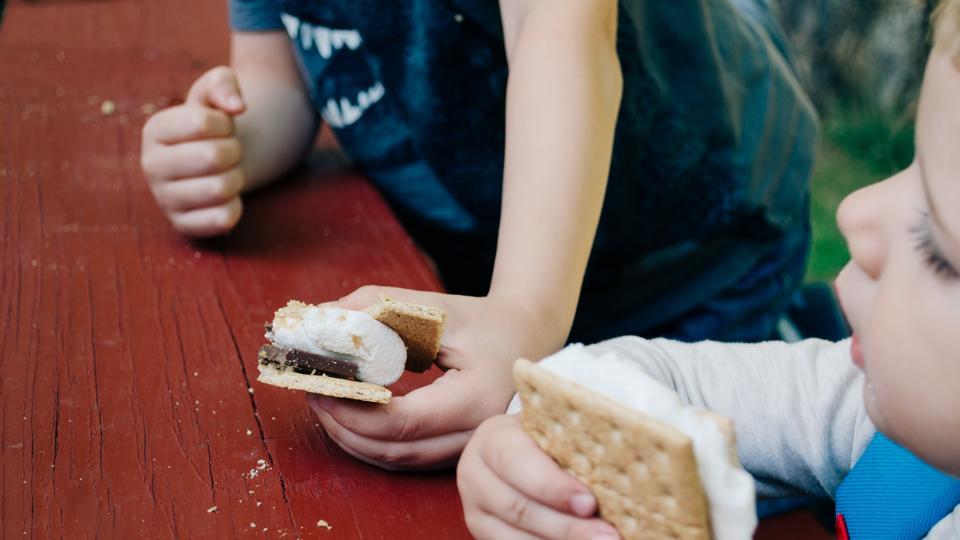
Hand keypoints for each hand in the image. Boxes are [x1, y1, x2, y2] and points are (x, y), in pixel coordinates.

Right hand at [141, 66, 245, 236]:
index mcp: (154, 130)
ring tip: (227, 172)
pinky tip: (225, 197)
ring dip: (236, 178)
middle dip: (235, 151)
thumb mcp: (215, 91)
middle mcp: (150, 165)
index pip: (201, 123)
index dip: (226, 123)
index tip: (223, 126)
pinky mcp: (182, 225)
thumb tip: (237, 106)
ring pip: (220, 189)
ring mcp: (164, 199)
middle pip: (213, 157)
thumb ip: (224, 83)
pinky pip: (223, 219)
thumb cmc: (214, 123)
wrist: (217, 161)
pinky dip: (236, 206)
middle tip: (230, 152)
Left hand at [307, 285, 563, 470]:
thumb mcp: (435, 306)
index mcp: (476, 398)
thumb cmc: (484, 320)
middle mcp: (475, 434)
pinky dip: (370, 441)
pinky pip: (405, 458)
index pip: (402, 422)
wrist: (529, 337)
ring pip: (396, 461)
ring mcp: (466, 449)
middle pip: (394, 450)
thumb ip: (378, 307)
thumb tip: (320, 319)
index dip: (352, 409)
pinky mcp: (455, 451)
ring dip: (351, 436)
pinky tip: (348, 414)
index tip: (320, 383)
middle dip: (342, 425)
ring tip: (322, 400)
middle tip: (311, 390)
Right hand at [458, 414, 619, 538]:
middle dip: (566, 527)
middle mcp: (474, 475)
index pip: (517, 463)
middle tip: (608, 536)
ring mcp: (476, 511)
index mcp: (492, 439)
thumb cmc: (547, 436)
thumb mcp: (553, 429)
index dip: (552, 486)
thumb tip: (616, 469)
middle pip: (518, 508)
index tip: (589, 503)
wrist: (519, 449)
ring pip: (514, 538)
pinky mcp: (484, 534)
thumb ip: (572, 445)